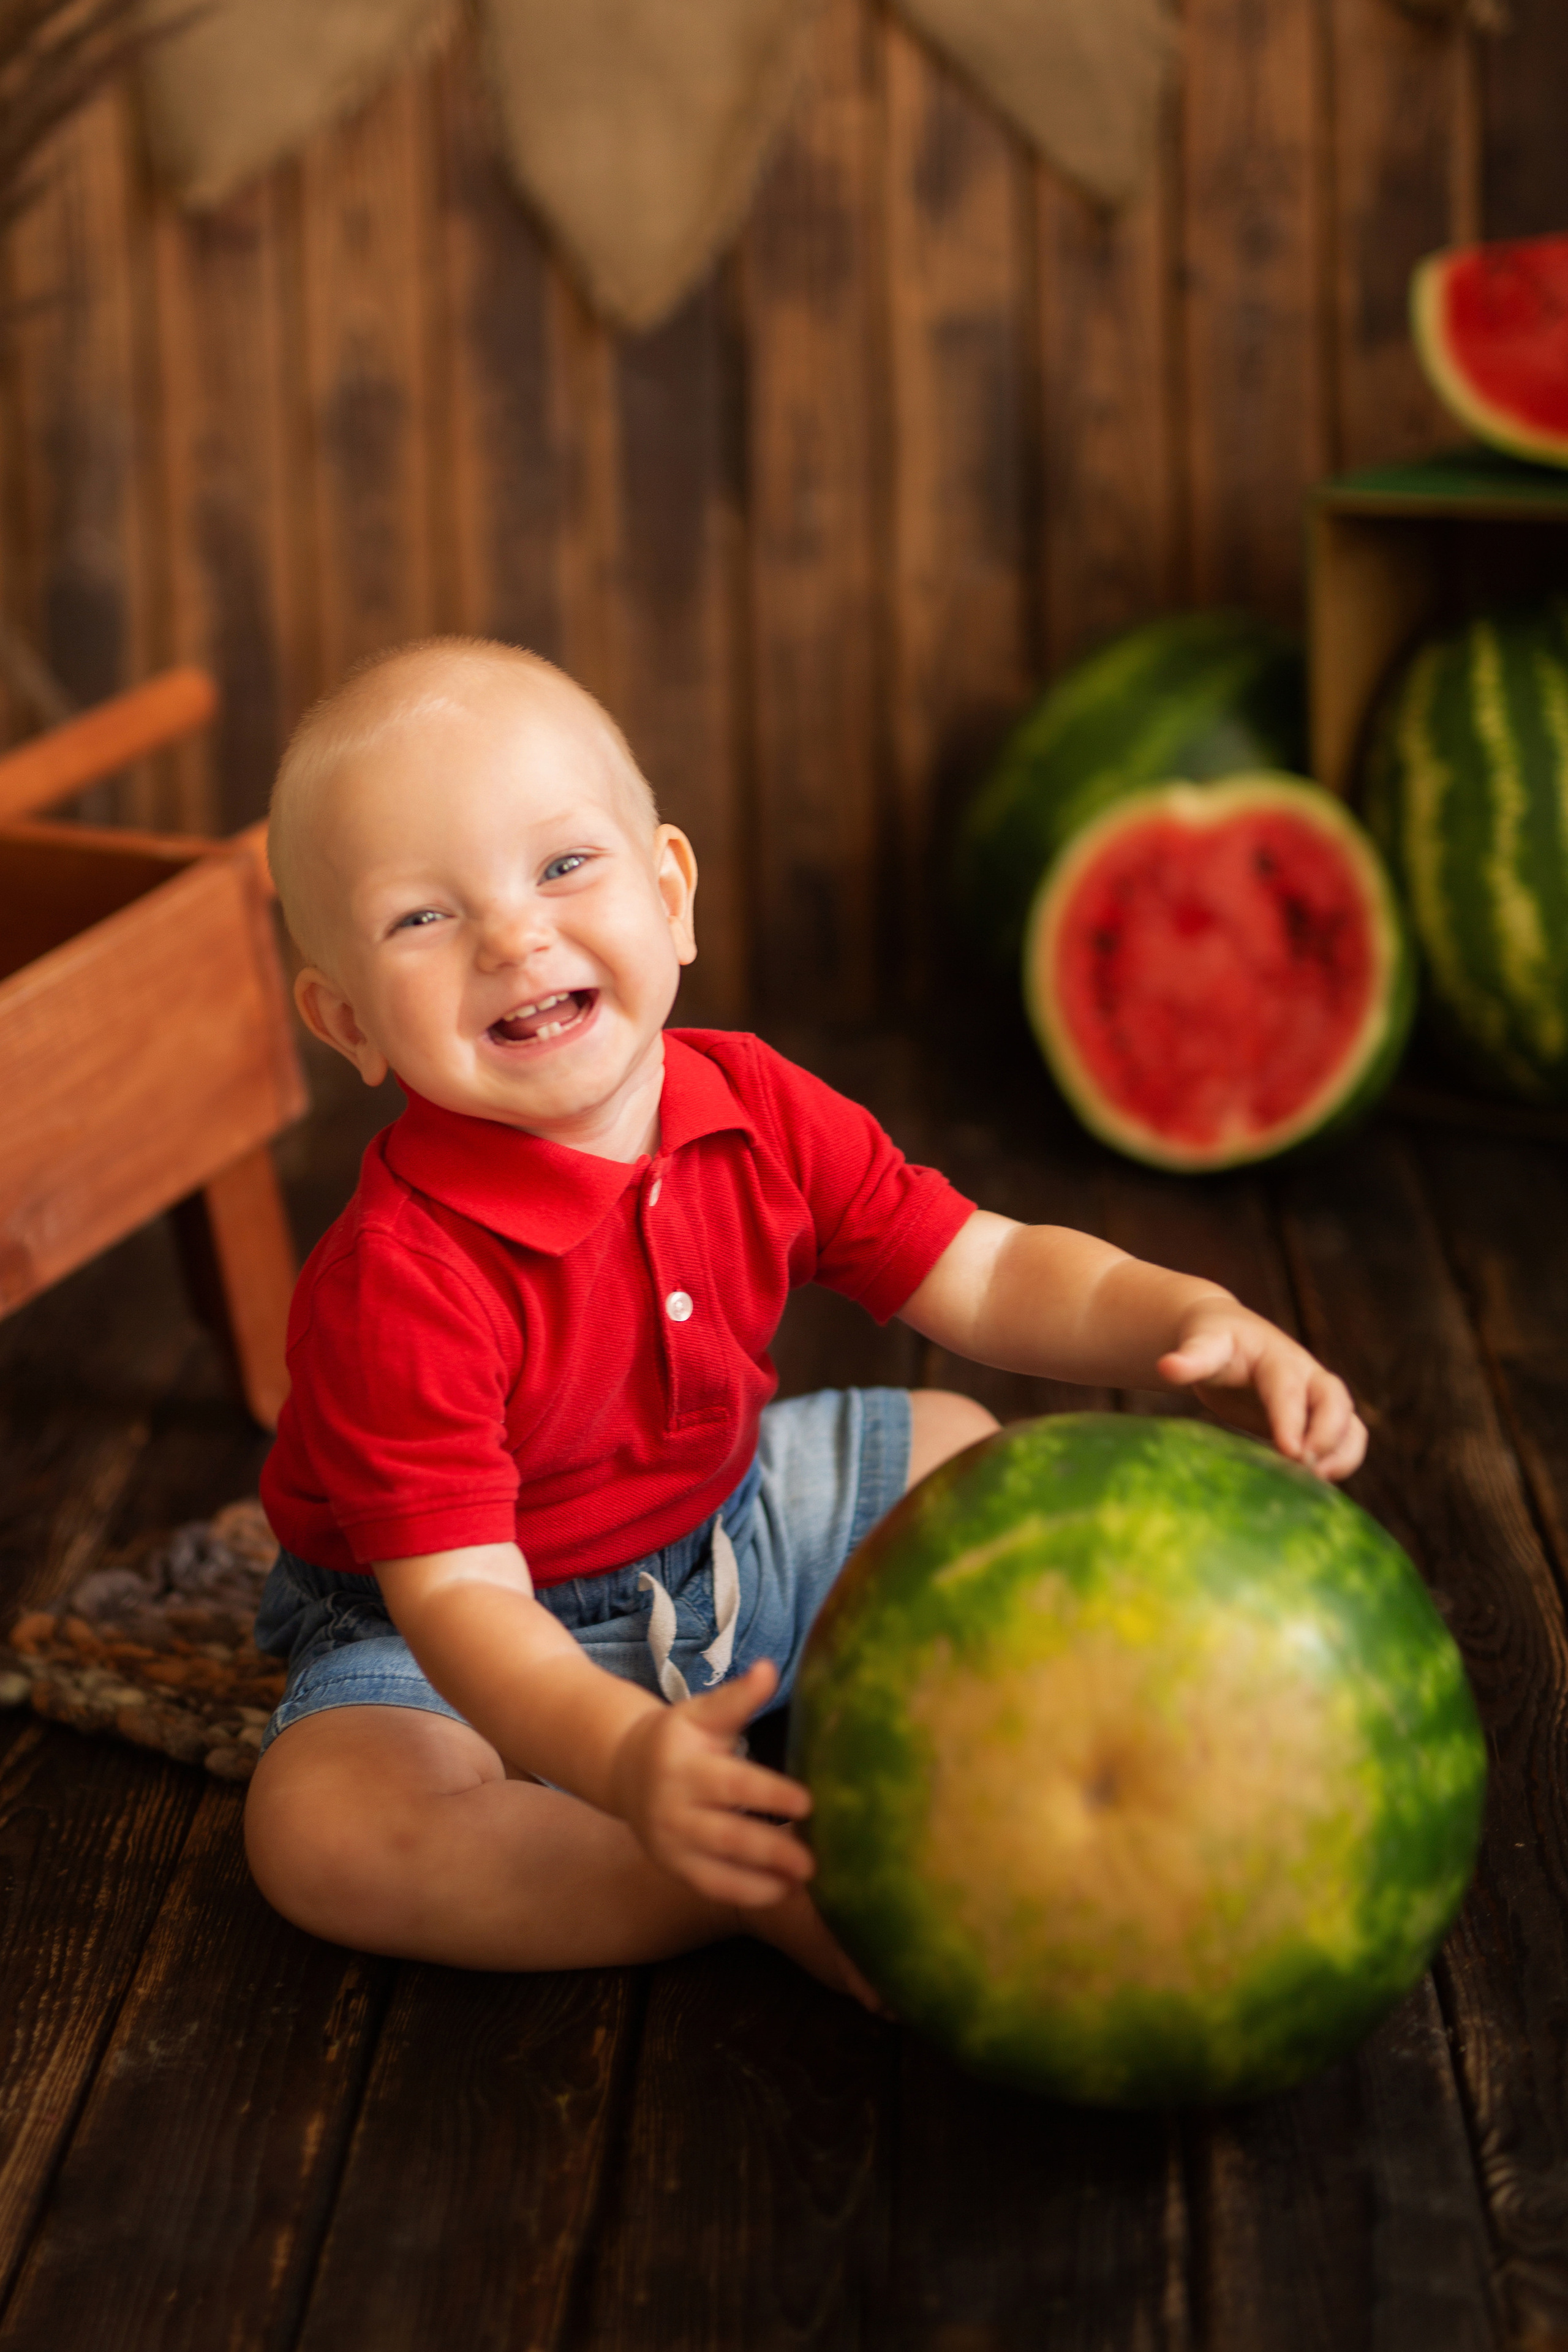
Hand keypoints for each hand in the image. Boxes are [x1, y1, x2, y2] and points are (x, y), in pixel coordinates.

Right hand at [607, 1659, 815, 1906]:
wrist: (625, 1768)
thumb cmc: (680, 1736)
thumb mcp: (703, 1712)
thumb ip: (737, 1698)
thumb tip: (769, 1669)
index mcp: (684, 1764)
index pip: (732, 1783)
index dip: (770, 1793)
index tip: (810, 1802)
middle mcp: (673, 1807)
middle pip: (727, 1834)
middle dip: (771, 1849)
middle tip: (814, 1862)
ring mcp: (670, 1842)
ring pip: (717, 1868)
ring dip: (762, 1879)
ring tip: (804, 1883)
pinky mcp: (672, 1866)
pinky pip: (709, 1886)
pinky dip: (745, 1893)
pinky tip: (781, 1892)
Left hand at [1157, 1298, 1366, 1480]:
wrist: (1228, 1334)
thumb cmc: (1213, 1338)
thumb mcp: (1203, 1343)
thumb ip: (1191, 1358)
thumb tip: (1166, 1367)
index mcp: (1276, 1357)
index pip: (1288, 1388)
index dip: (1291, 1419)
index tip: (1290, 1451)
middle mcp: (1305, 1374)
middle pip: (1335, 1400)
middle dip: (1328, 1435)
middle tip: (1305, 1467)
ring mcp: (1315, 1396)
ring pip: (1349, 1421)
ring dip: (1343, 1452)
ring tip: (1320, 1482)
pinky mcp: (1315, 1418)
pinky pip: (1345, 1438)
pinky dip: (1342, 1460)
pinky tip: (1317, 1486)